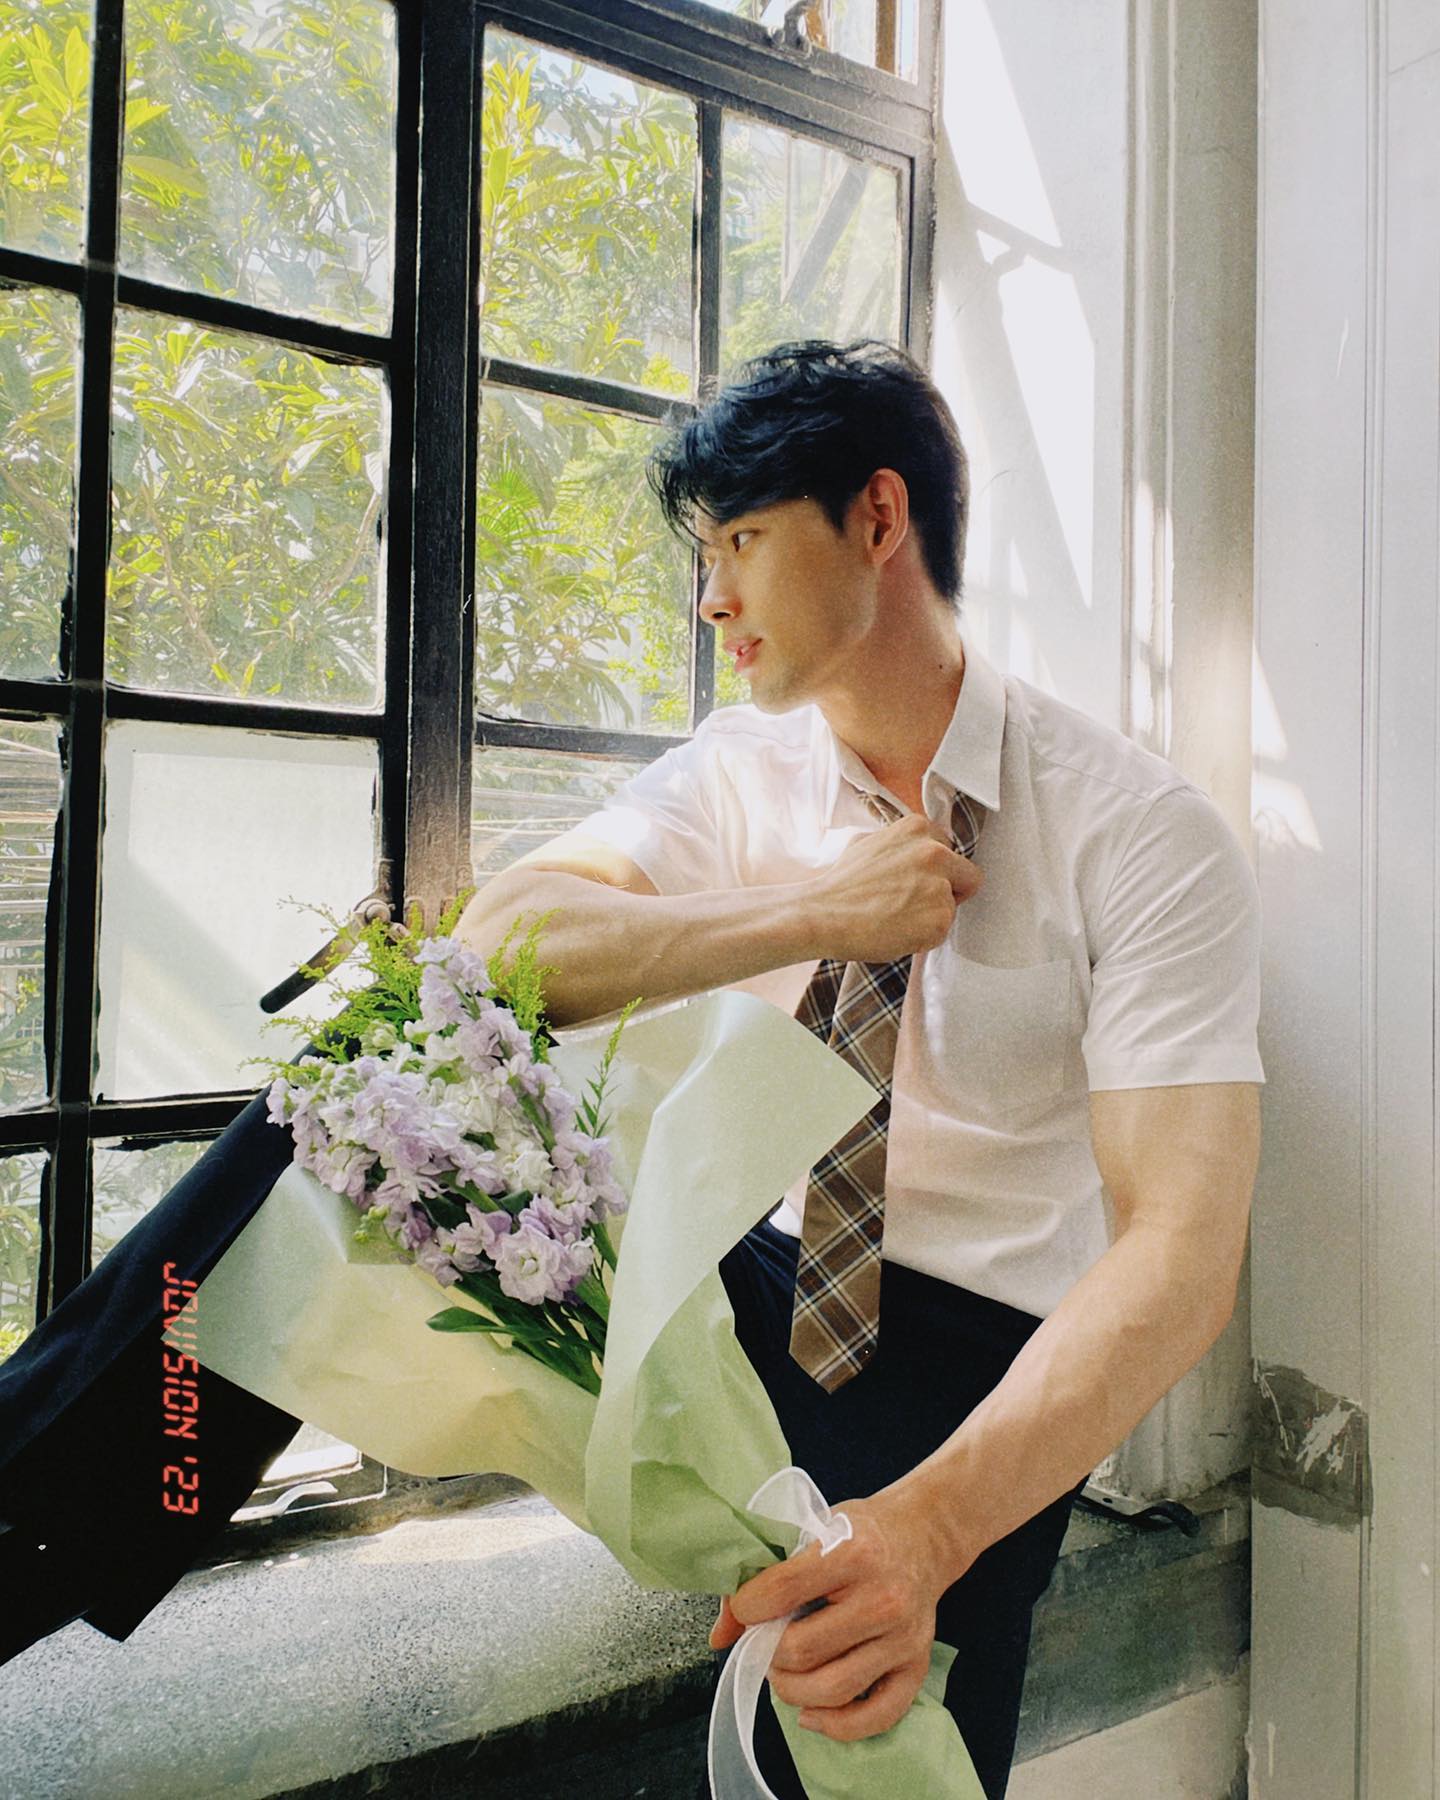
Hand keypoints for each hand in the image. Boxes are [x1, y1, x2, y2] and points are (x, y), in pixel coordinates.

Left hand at [708, 1490, 965, 1741]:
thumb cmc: (861, 1533)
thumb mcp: (812, 1530)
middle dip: (767, 1653)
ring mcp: (903, 1638)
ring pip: (832, 1690)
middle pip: (802, 1649)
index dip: (747, 1608)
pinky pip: (875, 1717)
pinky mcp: (917, 1667)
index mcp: (853, 1552)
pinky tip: (811, 1713)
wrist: (923, 1535)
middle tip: (764, 1643)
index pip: (780, 1591)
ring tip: (782, 1672)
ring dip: (791, 1690)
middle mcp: (883, 1598)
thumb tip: (720, 1637)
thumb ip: (763, 1578)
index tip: (744, 1609)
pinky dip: (835, 1726)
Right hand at [807, 815, 981, 962]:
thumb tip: (911, 852)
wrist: (822, 914)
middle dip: (948, 891)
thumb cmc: (840, 885)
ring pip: (952, 907)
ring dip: (931, 916)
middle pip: (967, 876)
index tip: (919, 882)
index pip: (951, 851)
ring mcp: (939, 886)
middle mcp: (935, 852)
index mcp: (919, 828)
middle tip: (914, 904)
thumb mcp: (868, 842)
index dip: (937, 870)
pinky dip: (923, 937)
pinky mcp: (940, 919)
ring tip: (896, 919)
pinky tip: (896, 931)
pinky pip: (941, 932)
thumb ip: (900, 845)